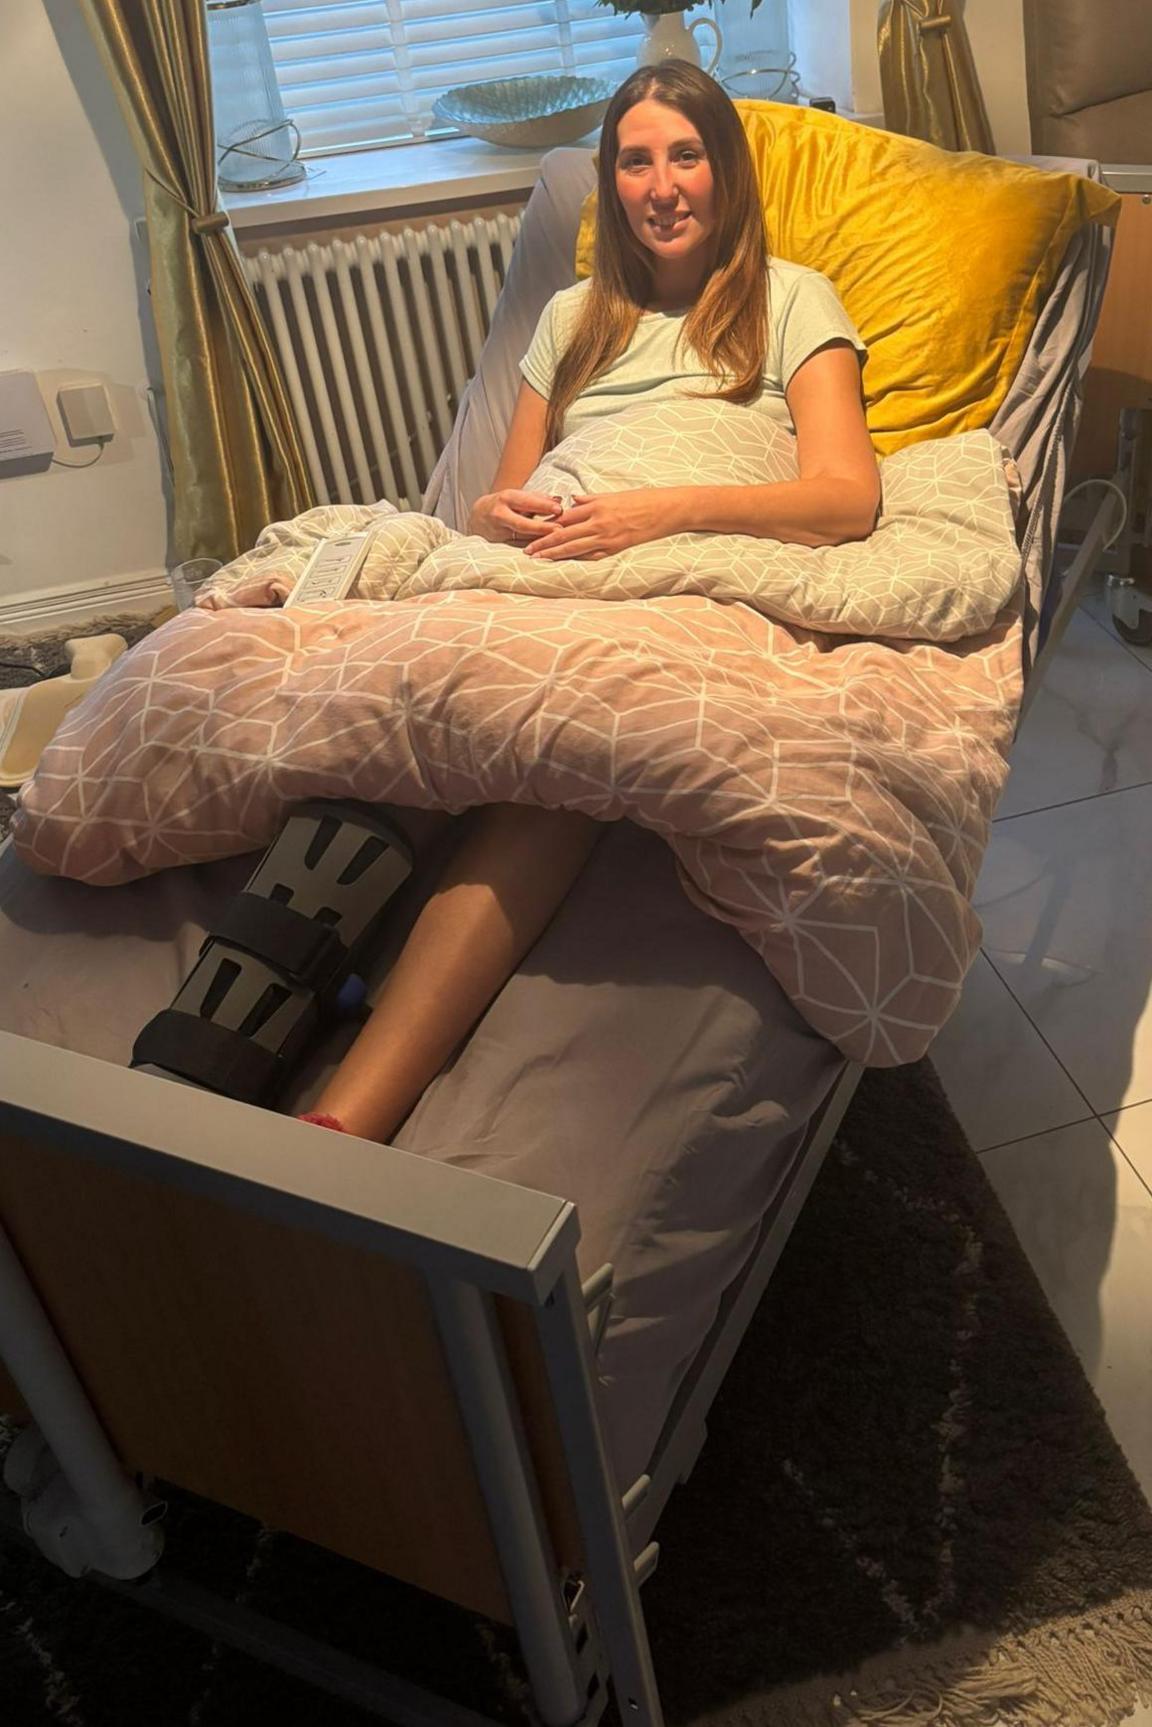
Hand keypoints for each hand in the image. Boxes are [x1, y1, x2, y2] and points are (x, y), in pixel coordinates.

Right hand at [468, 488, 563, 544]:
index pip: (526, 502)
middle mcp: (500, 516)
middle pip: (522, 524)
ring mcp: (498, 533)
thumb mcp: (517, 496)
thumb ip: (538, 499)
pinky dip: (533, 549)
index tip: (559, 509)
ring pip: (521, 539)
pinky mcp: (498, 546)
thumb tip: (559, 500)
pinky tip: (546, 550)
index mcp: (506, 499)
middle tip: (560, 529)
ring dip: (540, 541)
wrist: (477, 517)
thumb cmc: (504, 505)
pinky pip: (518, 548)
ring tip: (557, 540)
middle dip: (541, 527)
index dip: (543, 506)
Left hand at [525, 490, 683, 560]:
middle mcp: (598, 522)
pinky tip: (564, 564)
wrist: (666, 509)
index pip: (564, 517)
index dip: (546, 524)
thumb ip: (590, 499)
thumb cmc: (642, 499)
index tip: (531, 529)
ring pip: (574, 547)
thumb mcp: (613, 494)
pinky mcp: (616, 547)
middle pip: (563, 534)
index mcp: (596, 506)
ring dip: (554, 554)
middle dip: (543, 542)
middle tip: (526, 550)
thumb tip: (571, 501)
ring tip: (538, 559)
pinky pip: (593, 555)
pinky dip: (577, 559)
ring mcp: (607, 537)